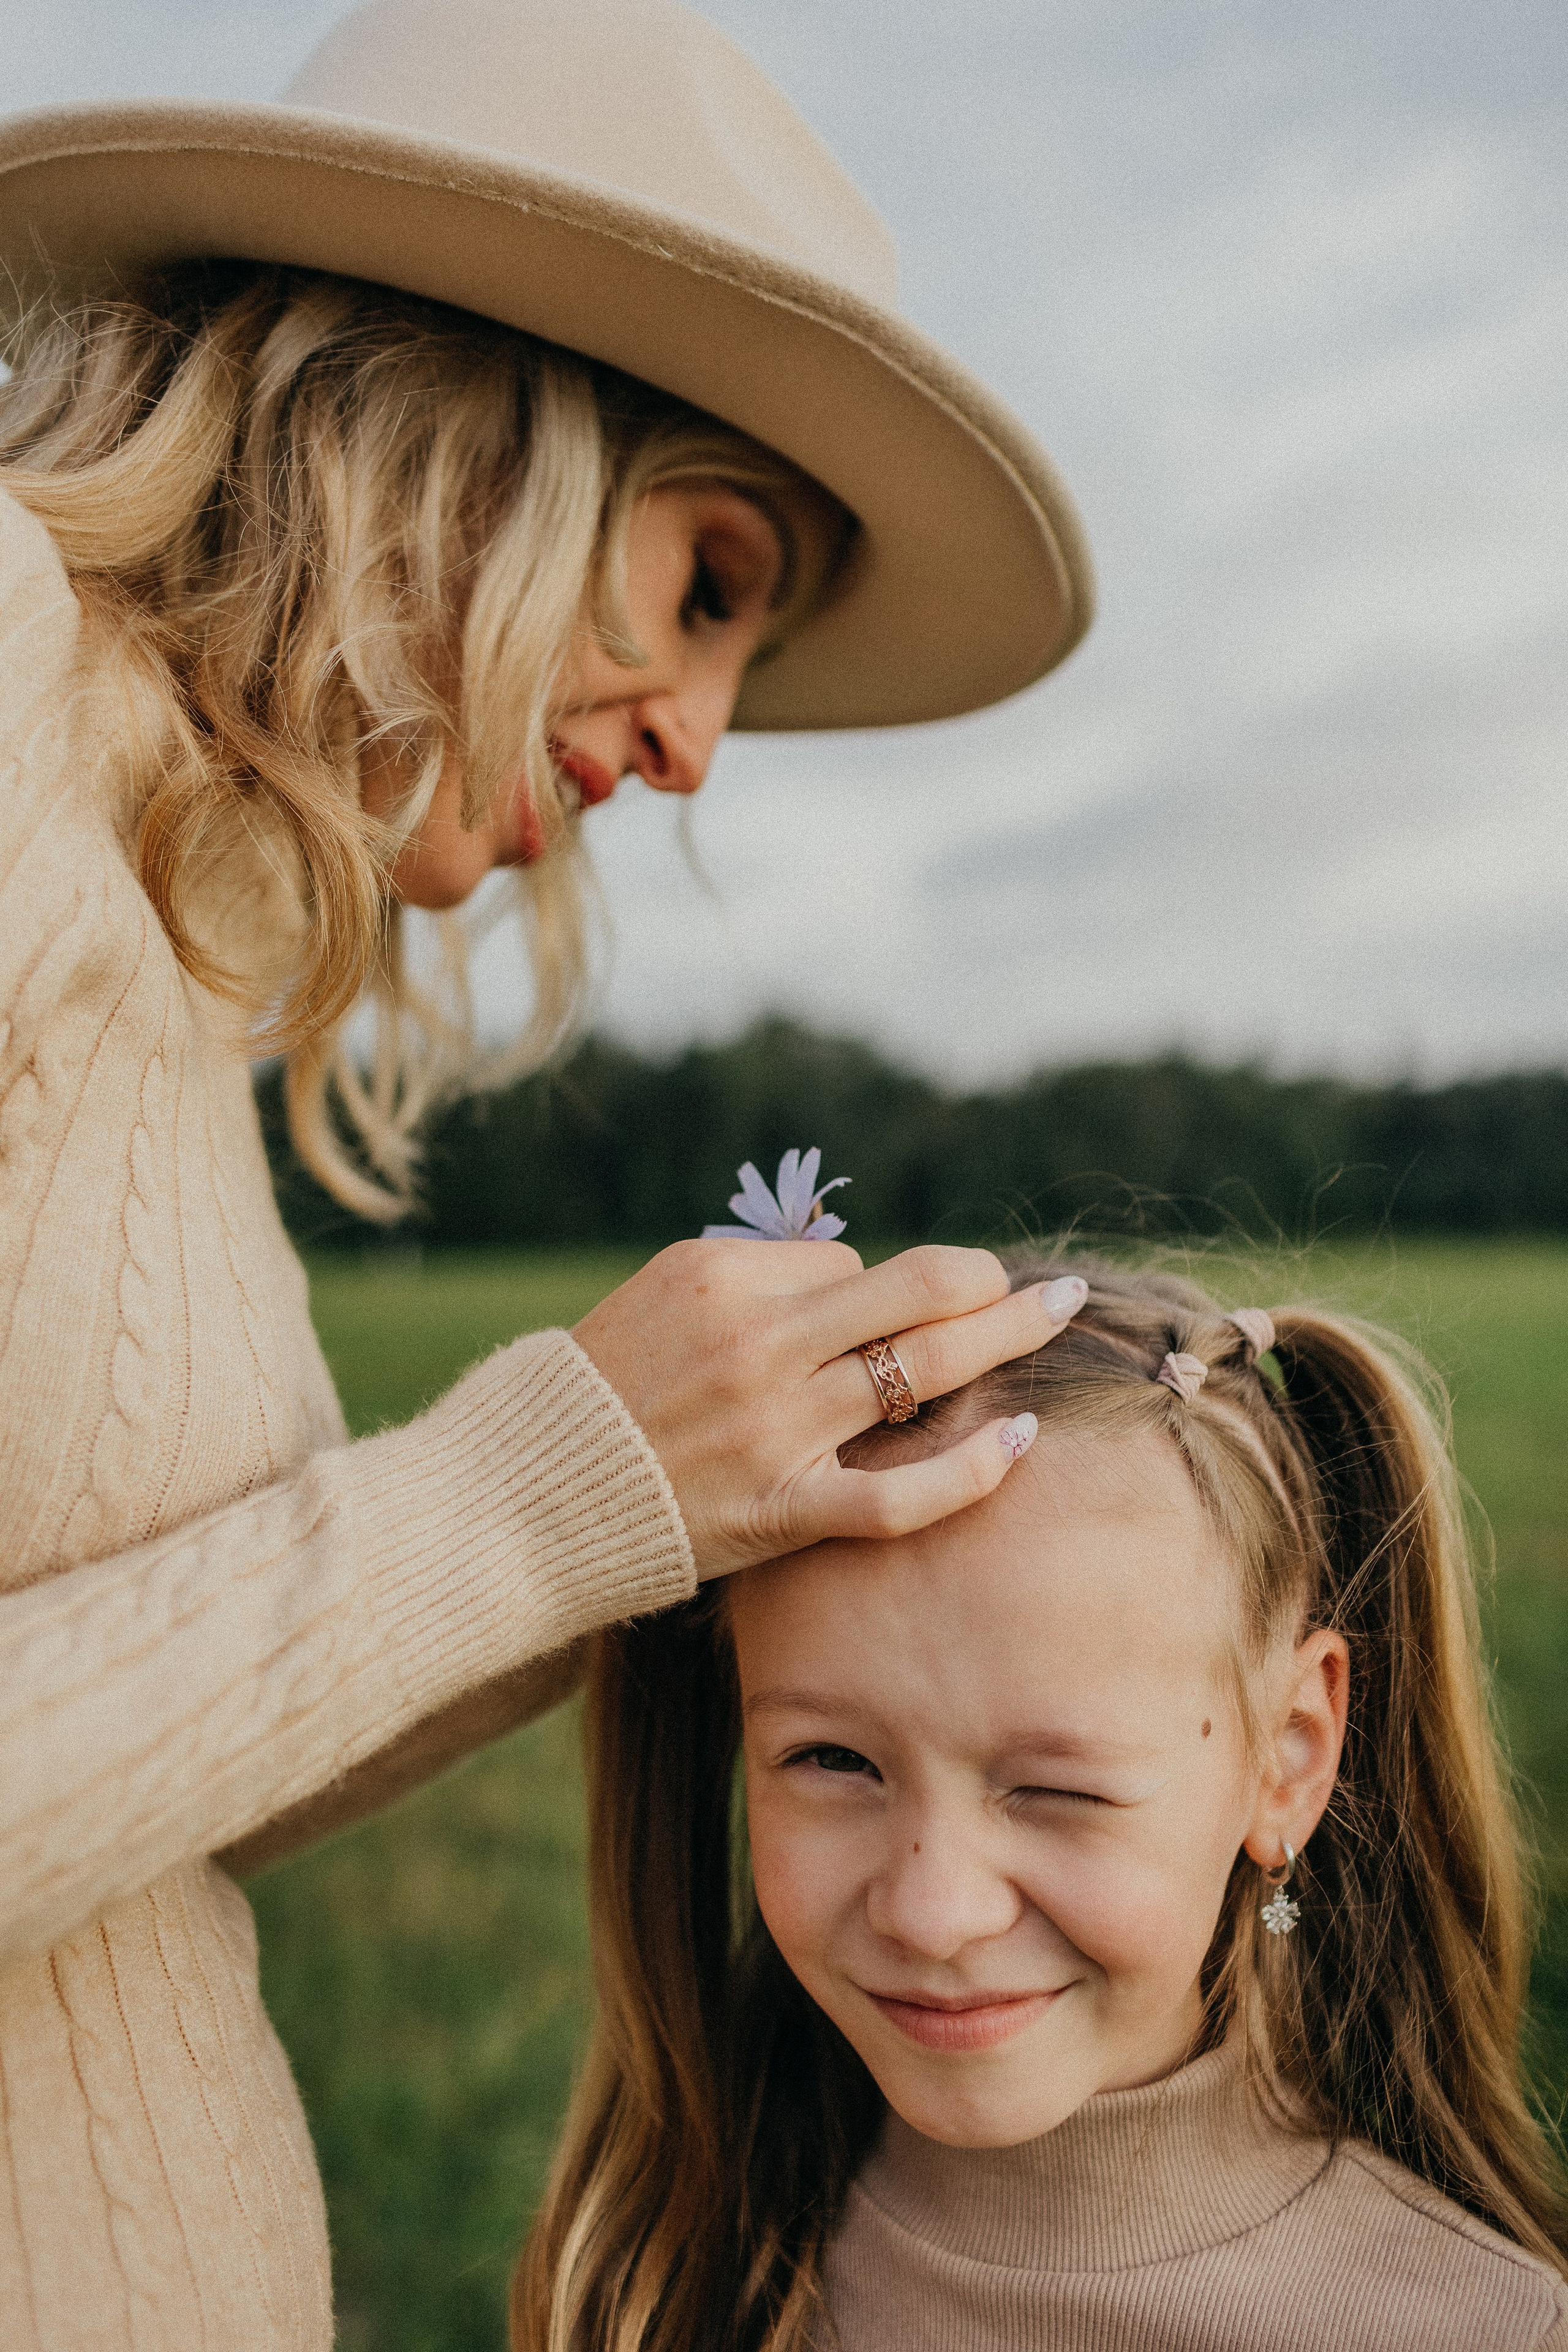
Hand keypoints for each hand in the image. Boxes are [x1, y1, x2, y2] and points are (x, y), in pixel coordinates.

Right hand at [572, 1240, 1084, 1578]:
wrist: (525, 1495)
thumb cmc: (602, 1390)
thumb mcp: (664, 1295)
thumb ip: (760, 1280)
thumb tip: (860, 1276)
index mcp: (721, 1277)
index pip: (850, 1265)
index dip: (878, 1289)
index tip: (882, 1321)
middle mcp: (756, 1343)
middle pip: (914, 1293)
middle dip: (993, 1283)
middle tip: (1049, 1286)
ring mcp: (773, 1430)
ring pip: (921, 1372)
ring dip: (1003, 1338)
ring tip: (1054, 1318)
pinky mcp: (780, 1511)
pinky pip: (898, 1494)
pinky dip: (969, 1469)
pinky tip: (1018, 1440)